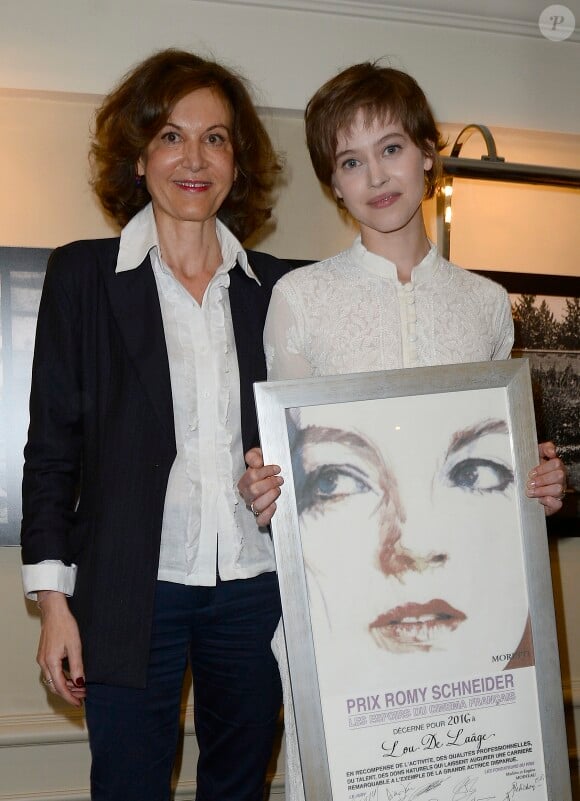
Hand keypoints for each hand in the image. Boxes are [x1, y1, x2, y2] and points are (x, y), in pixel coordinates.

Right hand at [37, 591, 85, 706]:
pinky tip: (72, 677)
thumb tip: (80, 683)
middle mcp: (44, 663)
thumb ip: (77, 666)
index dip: (70, 697)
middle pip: (55, 686)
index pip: (60, 687)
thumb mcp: (75, 646)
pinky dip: (62, 678)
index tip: (80, 703)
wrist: (54, 611)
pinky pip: (52, 672)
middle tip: (83, 696)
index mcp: (50, 662)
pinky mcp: (45, 655)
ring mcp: (43, 659)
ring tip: (80, 687)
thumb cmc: (64, 625)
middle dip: (69, 693)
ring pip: (53, 680)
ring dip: (66, 686)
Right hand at [238, 447, 283, 525]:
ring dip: (270, 496)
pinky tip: (274, 505)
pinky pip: (260, 520)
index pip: (251, 476)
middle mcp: (247, 495)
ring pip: (257, 506)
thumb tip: (257, 463)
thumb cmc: (264, 468)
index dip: (266, 471)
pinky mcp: (261, 516)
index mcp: (244, 481)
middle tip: (280, 479)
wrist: (271, 477)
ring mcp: (253, 506)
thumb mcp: (258, 456)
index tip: (277, 469)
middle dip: (269, 483)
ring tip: (278, 490)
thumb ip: (254, 456)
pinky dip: (267, 514)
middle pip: (254, 491)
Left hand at [526, 441, 566, 516]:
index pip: (556, 463)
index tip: (531, 473)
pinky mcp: (555, 504)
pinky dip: (548, 501)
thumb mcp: (535, 455)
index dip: (542, 468)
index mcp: (555, 467)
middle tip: (530, 483)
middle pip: (559, 475)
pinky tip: (539, 500)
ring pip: (558, 489)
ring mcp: (559, 492)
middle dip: (542, 479)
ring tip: (530, 492)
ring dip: (542, 490)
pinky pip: (558, 504)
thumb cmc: (530, 471)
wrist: (524, 489)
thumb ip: (544, 448)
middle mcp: (559, 479)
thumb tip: (552, 451)